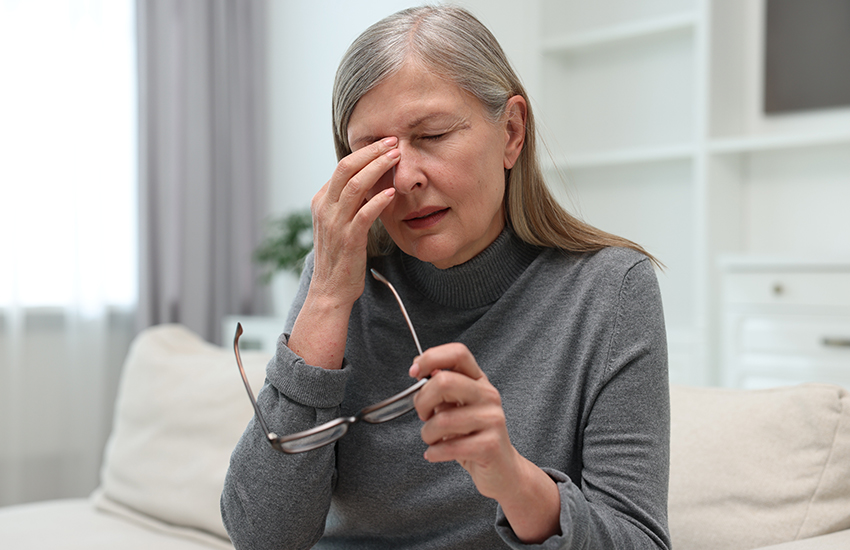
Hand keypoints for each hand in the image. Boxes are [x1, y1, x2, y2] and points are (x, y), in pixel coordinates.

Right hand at [288, 137, 398, 369]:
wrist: (330, 290)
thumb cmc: (340, 256)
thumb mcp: (339, 223)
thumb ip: (349, 202)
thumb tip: (369, 180)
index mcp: (322, 201)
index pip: (342, 166)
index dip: (365, 151)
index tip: (386, 143)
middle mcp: (325, 208)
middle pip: (346, 168)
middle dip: (372, 151)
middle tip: (393, 141)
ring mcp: (335, 224)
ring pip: (355, 185)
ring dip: (378, 168)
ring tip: (397, 157)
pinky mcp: (349, 240)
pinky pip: (364, 214)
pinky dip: (378, 200)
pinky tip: (392, 192)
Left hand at [409, 343, 518, 499]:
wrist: (503, 470)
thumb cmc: (474, 437)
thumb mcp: (457, 407)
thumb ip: (442, 388)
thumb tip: (420, 370)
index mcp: (478, 381)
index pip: (458, 353)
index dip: (430, 358)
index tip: (414, 372)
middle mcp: (488, 395)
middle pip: (444, 381)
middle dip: (422, 401)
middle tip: (424, 415)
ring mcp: (492, 419)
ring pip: (442, 419)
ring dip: (427, 434)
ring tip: (433, 440)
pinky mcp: (490, 445)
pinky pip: (450, 447)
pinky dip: (435, 453)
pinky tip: (437, 453)